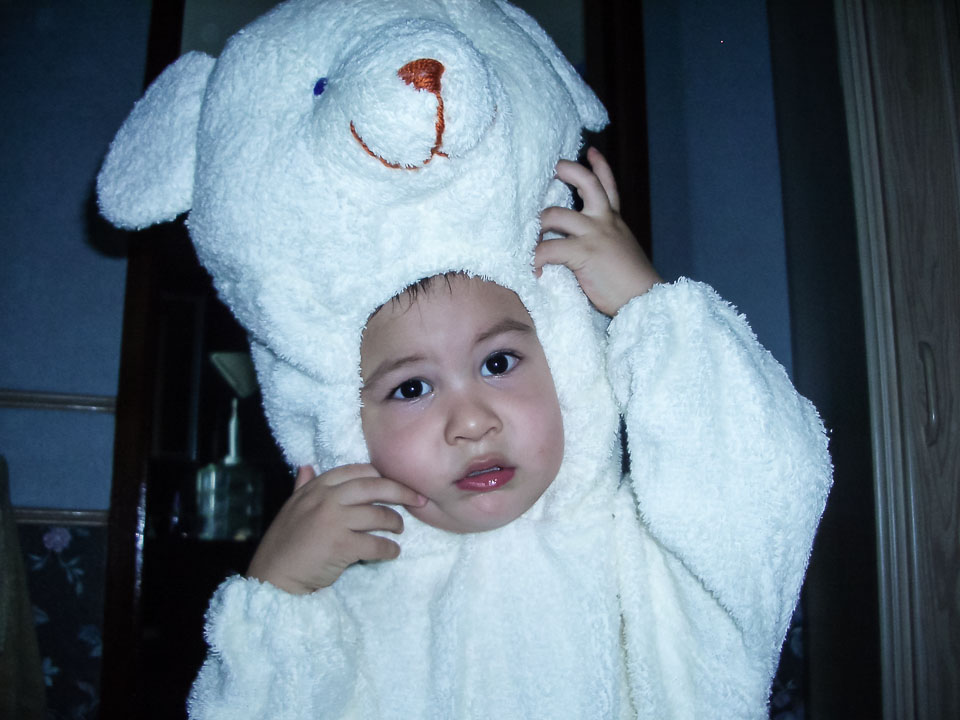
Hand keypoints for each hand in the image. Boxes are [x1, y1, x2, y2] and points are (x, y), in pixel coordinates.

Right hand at [246, 464, 425, 593]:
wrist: (273, 577)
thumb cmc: (284, 544)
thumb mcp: (291, 508)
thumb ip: (303, 486)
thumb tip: (307, 466)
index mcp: (316, 488)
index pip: (356, 470)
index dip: (379, 476)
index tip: (393, 484)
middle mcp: (326, 499)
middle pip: (375, 486)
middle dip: (401, 491)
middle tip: (418, 500)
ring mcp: (334, 521)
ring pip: (378, 515)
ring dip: (395, 523)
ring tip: (398, 530)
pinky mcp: (342, 545)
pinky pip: (376, 544)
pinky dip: (389, 549)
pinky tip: (392, 552)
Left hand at [535, 147, 660, 315]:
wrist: (645, 299)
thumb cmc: (630, 282)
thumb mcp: (621, 250)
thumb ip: (604, 239)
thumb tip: (580, 241)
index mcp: (614, 221)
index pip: (608, 186)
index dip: (599, 166)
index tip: (591, 151)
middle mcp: (605, 221)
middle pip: (586, 183)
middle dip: (567, 170)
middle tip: (552, 169)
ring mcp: (594, 234)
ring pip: (554, 215)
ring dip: (536, 227)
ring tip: (529, 240)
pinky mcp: (583, 253)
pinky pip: (548, 249)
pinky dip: (536, 259)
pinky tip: (534, 270)